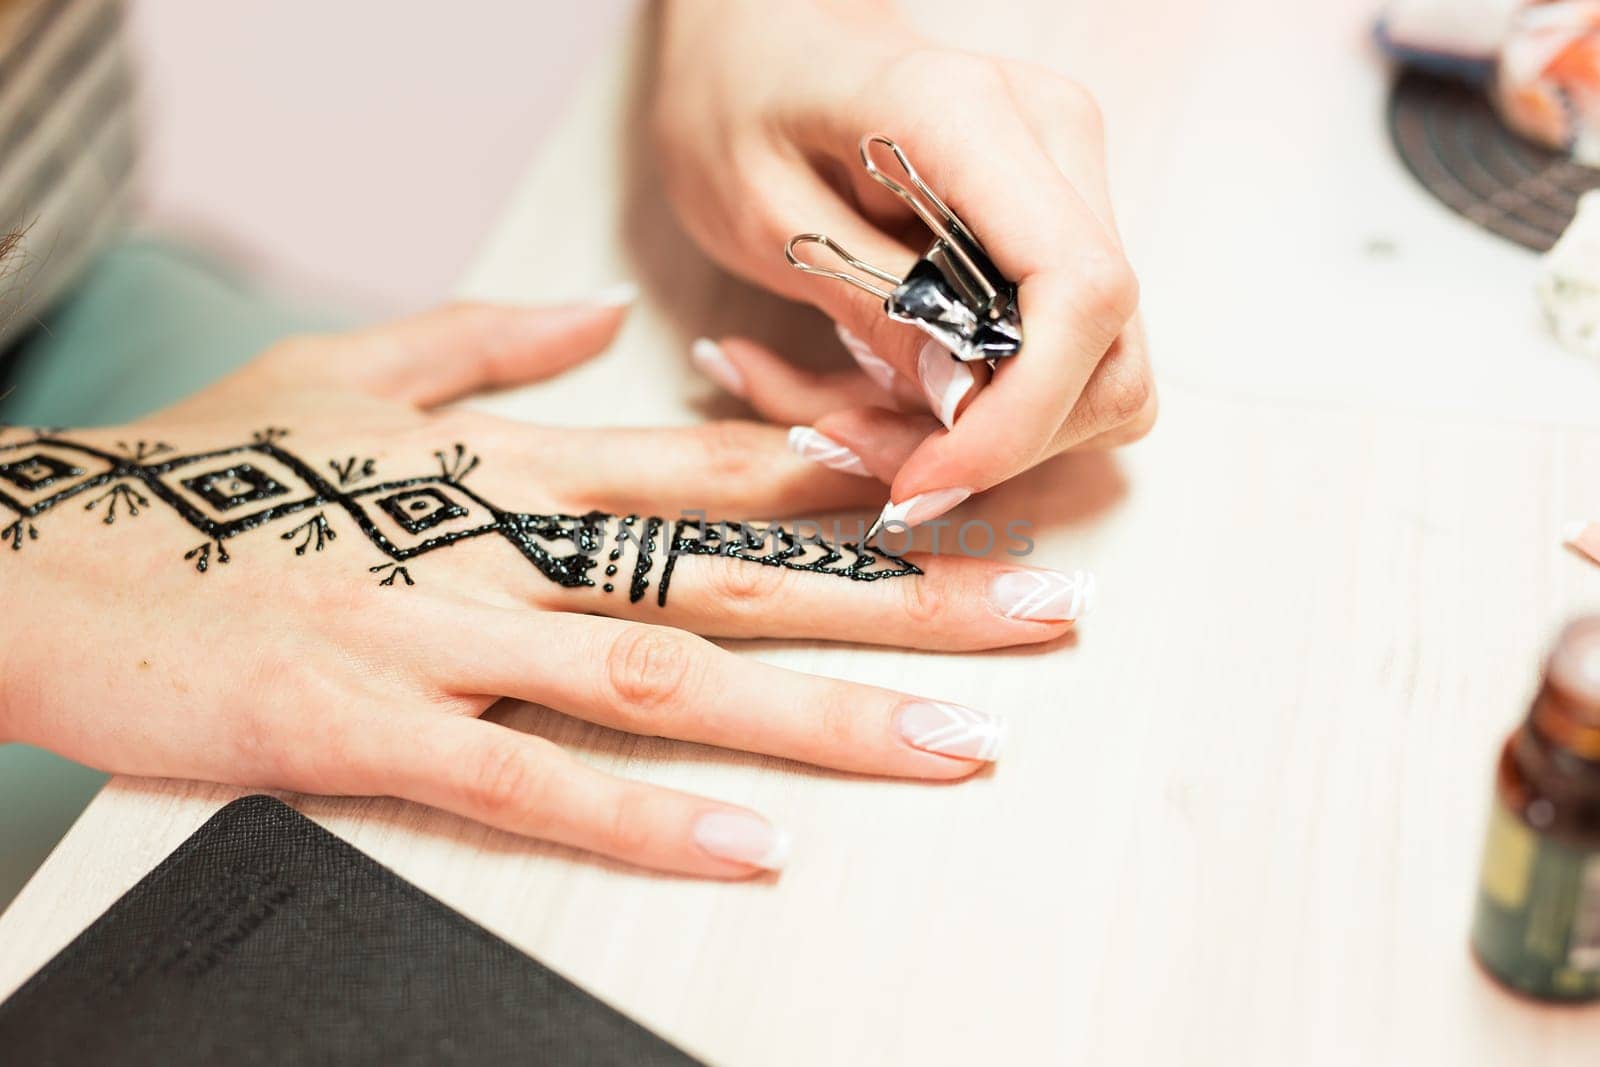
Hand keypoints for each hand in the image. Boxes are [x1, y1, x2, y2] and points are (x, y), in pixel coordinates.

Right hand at [0, 301, 1093, 877]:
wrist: (38, 546)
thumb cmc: (200, 470)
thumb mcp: (345, 366)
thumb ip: (482, 344)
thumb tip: (593, 316)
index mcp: (513, 464)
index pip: (717, 466)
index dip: (853, 482)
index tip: (964, 498)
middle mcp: (509, 540)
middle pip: (744, 567)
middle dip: (906, 592)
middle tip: (1039, 610)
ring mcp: (450, 632)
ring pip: (675, 672)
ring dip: (829, 710)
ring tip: (960, 738)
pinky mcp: (373, 722)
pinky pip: (537, 777)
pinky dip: (647, 814)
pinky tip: (755, 845)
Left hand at [653, 0, 1154, 525]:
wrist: (766, 34)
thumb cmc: (740, 99)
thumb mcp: (759, 211)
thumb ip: (868, 303)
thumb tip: (966, 407)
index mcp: (972, 116)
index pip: (1079, 294)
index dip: (1020, 416)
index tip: (924, 477)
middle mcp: (1056, 143)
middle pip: (1105, 356)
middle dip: (989, 441)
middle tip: (852, 444)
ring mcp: (1072, 184)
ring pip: (1094, 375)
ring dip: (981, 432)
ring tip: (851, 414)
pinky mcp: (1060, 228)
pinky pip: (1059, 357)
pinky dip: (982, 404)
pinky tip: (889, 384)